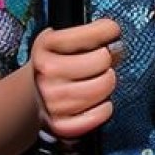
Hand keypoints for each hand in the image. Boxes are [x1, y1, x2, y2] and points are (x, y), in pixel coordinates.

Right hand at [30, 17, 120, 139]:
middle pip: (101, 61)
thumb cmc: (61, 62)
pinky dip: (103, 109)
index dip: (109, 30)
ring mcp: (51, 99)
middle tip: (101, 65)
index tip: (111, 31)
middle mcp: (45, 71)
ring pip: (102, 88)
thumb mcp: (67, 40)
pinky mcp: (60, 124)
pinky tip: (96, 102)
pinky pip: (98, 115)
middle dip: (107, 62)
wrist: (36, 94)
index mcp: (46, 44)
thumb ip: (93, 36)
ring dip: (107, 86)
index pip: (92, 33)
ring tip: (98, 82)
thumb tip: (117, 48)